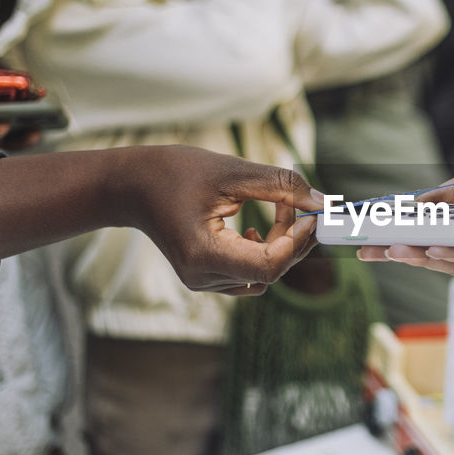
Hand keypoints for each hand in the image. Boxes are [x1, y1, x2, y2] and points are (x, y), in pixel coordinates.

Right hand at [124, 147, 322, 294]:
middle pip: (271, 273)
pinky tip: (254, 230)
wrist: (131, 186)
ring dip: (281, 246)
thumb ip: (280, 187)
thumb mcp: (232, 171)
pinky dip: (265, 253)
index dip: (298, 241)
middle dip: (294, 240)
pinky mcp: (205, 279)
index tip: (311, 213)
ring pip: (264, 276)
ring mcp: (203, 283)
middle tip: (300, 204)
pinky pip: (250, 276)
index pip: (269, 265)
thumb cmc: (174, 172)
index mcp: (203, 255)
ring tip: (275, 211)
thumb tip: (322, 202)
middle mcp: (202, 278)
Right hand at [357, 150, 453, 287]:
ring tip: (387, 249)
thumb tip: (420, 201)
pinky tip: (426, 251)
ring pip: (449, 263)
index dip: (407, 229)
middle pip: (435, 251)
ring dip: (416, 256)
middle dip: (400, 250)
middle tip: (366, 250)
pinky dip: (448, 259)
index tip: (377, 228)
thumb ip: (453, 192)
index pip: (437, 228)